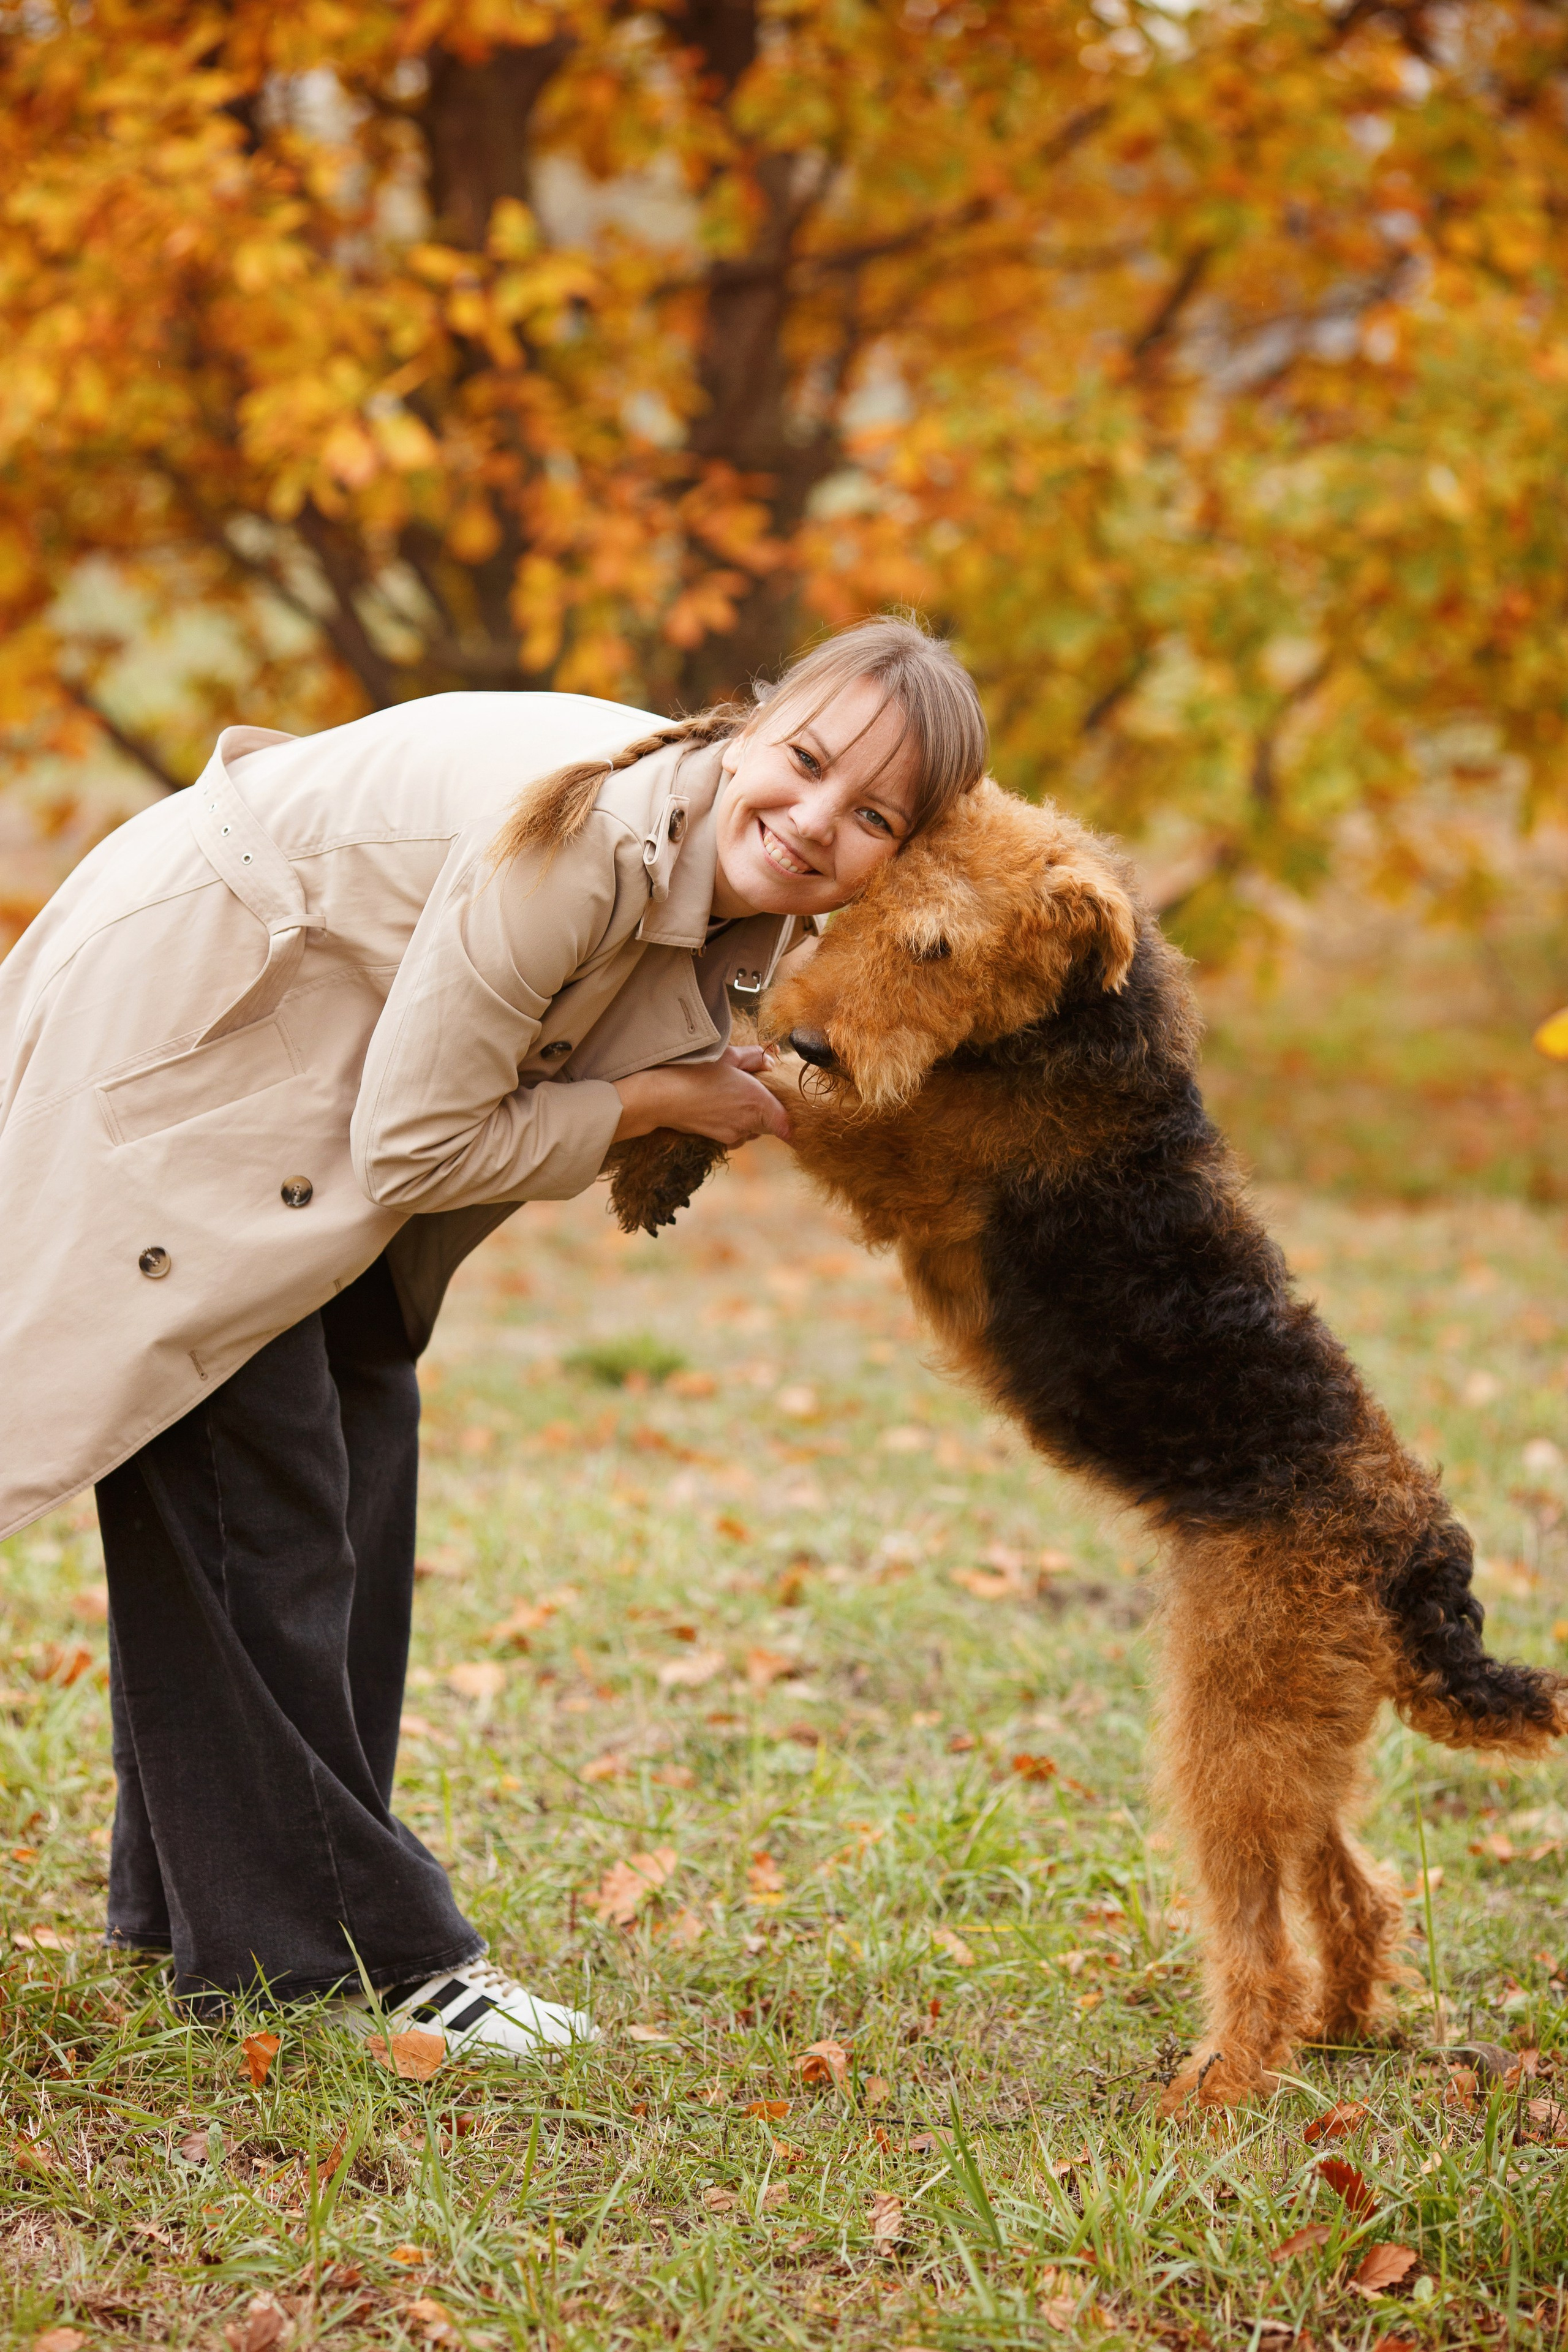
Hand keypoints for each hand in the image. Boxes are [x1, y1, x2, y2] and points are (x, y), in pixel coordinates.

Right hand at [612, 1049, 790, 1146]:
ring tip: (732, 1095)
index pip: (788, 1127)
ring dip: (750, 1116)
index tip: (798, 1121)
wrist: (661, 1097)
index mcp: (758, 1102)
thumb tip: (771, 1061)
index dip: (795, 1125)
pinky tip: (719, 1106)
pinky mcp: (719, 1139)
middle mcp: (749, 1123)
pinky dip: (735, 1123)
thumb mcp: (728, 1056)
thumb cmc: (694, 1073)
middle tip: (755, 1089)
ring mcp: (733, 1134)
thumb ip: (755, 1058)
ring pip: (754, 1128)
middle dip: (768, 1109)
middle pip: (771, 1123)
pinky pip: (737, 1134)